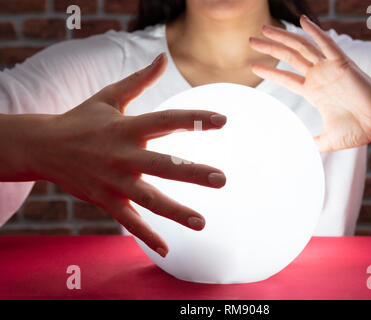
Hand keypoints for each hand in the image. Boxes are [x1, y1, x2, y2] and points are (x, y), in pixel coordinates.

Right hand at [25, 53, 226, 256]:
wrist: (43, 146)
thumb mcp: (109, 96)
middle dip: (193, 173)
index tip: (224, 120)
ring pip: (149, 199)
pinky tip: (167, 250)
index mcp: (127, 127)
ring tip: (202, 223)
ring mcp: (113, 181)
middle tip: (222, 179)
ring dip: (175, 212)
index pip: (167, 121)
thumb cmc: (82, 119)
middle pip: (163, 166)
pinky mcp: (105, 200)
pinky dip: (146, 236)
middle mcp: (122, 155)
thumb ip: (140, 80)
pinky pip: (128, 221)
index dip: (195, 120)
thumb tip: (162, 57)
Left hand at [249, 15, 370, 151]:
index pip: (286, 78)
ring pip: (302, 47)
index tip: (254, 66)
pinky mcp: (343, 64)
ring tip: (264, 30)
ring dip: (283, 37)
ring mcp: (330, 69)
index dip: (270, 72)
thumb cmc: (358, 130)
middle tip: (251, 40)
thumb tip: (298, 154)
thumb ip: (311, 144)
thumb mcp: (327, 140)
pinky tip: (303, 20)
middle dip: (270, 48)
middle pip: (289, 57)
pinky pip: (327, 44)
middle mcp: (319, 77)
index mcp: (314, 91)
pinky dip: (315, 31)